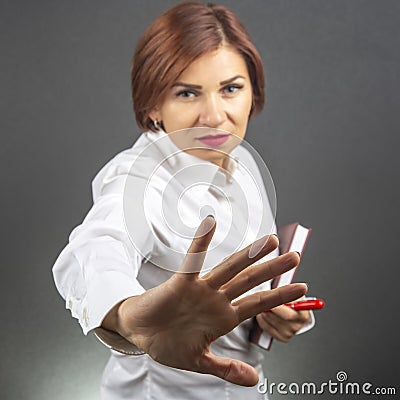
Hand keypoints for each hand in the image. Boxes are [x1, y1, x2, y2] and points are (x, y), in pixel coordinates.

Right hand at [103, 216, 306, 385]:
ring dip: (250, 254)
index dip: (279, 296)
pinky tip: (210, 224)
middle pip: (250, 281)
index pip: (258, 304)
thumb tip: (255, 380)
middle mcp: (216, 299)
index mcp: (223, 318)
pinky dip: (201, 243)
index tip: (301, 288)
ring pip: (230, 268)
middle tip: (295, 256)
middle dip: (273, 269)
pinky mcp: (181, 282)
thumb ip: (226, 367)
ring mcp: (201, 289)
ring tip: (270, 241)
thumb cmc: (168, 343)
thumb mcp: (200, 361)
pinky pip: (192, 261)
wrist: (140, 333)